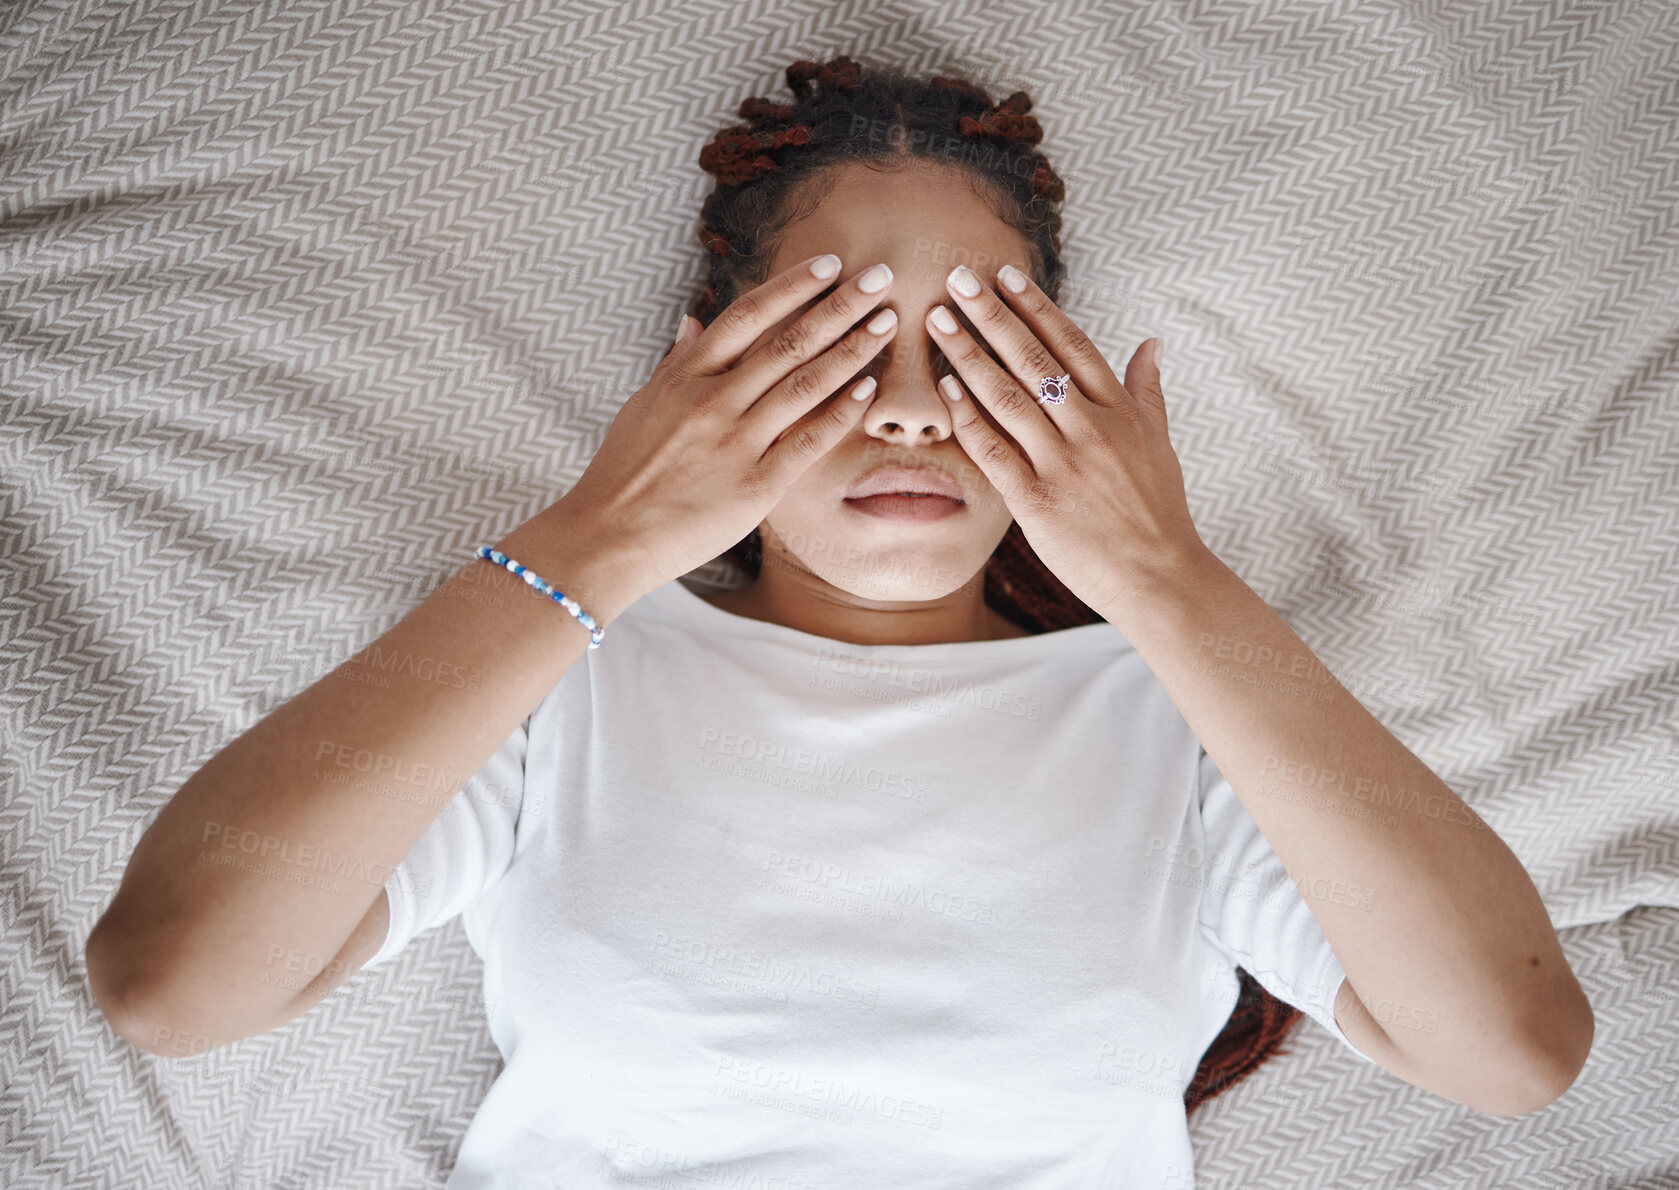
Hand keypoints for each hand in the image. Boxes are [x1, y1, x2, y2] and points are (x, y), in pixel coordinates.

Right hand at [560, 254, 898, 591]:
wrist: (609, 535)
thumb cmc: (625, 471)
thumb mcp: (643, 404)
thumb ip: (676, 362)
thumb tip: (693, 320)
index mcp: (685, 375)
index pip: (748, 315)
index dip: (793, 286)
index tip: (830, 265)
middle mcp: (712, 401)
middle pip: (788, 342)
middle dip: (840, 307)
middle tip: (880, 279)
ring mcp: (735, 443)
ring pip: (805, 384)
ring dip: (852, 350)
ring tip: (887, 323)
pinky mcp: (754, 487)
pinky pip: (807, 442)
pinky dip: (840, 412)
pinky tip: (869, 389)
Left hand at [926, 263, 1209, 615]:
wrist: (1160, 576)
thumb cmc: (1158, 511)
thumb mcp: (1160, 443)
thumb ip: (1147, 390)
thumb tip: (1151, 342)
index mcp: (1119, 411)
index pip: (1071, 344)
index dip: (1035, 307)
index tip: (1004, 276)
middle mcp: (1091, 429)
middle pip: (1033, 359)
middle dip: (992, 316)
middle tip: (956, 279)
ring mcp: (1063, 465)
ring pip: (1007, 397)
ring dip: (968, 355)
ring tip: (938, 321)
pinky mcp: (1038, 502)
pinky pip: (995, 451)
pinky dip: (968, 417)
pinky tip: (944, 389)